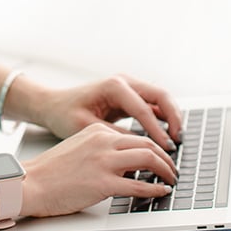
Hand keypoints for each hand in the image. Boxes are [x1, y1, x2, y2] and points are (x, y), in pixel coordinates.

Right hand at [20, 122, 177, 218]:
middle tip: (173, 169)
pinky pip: (139, 184)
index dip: (154, 146)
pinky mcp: (103, 183)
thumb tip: (127, 164)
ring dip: (166, 170)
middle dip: (166, 157)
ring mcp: (103, 162)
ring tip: (172, 180)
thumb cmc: (50, 172)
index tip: (162, 157)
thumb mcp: (78, 148)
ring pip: (149, 159)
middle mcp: (102, 141)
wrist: (29, 184)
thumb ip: (101, 150)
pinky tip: (161, 192)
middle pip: (147, 143)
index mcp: (96, 131)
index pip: (135, 135)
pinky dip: (155, 188)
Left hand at [34, 74, 183, 152]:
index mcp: (113, 86)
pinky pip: (152, 105)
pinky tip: (165, 136)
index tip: (166, 149)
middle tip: (178, 141)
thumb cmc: (64, 114)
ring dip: (170, 117)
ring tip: (175, 140)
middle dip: (173, 117)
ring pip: (160, 98)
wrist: (52, 105)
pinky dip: (161, 118)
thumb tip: (140, 148)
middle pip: (160, 95)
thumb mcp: (87, 128)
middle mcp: (124, 82)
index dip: (157, 130)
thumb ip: (115, 136)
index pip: (144, 109)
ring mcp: (128, 87)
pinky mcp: (129, 96)